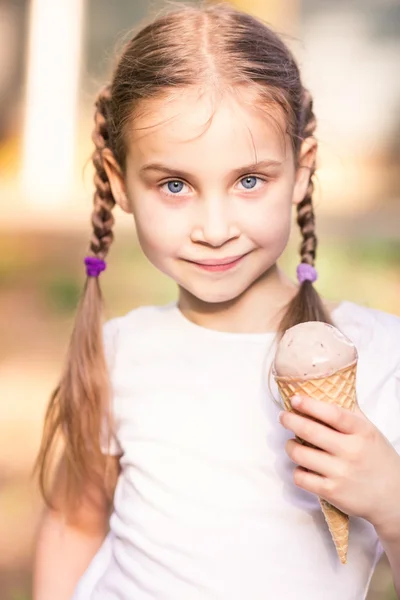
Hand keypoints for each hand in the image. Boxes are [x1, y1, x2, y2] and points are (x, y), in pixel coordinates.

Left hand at [278, 394, 399, 530]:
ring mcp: (341, 473)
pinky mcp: (332, 492)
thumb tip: (324, 395)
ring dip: (290, 446)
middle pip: (310, 431)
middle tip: (283, 417)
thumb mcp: (370, 432)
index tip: (295, 399)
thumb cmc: (378, 459)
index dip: (310, 405)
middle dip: (290, 420)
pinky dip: (297, 470)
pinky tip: (302, 466)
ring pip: (300, 454)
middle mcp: (351, 451)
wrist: (393, 497)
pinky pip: (301, 477)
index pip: (332, 413)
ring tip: (292, 443)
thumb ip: (349, 415)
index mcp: (362, 432)